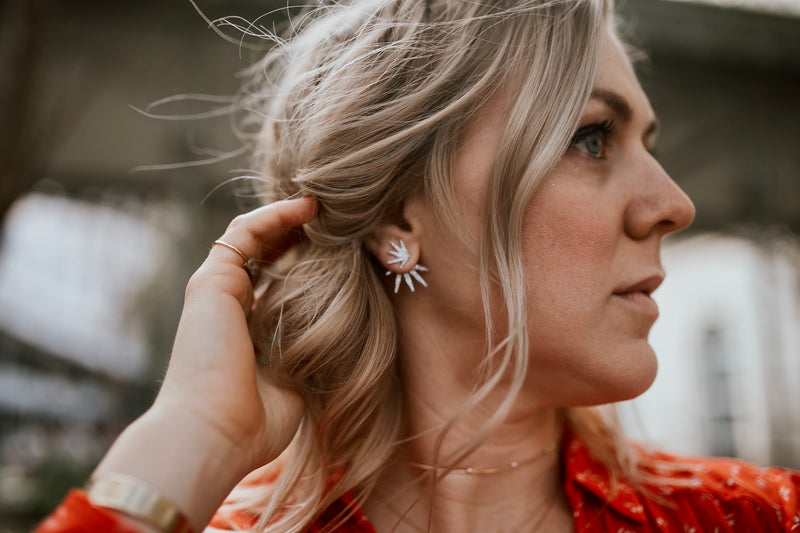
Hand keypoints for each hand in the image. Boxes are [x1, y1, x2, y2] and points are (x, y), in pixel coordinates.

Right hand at [92, 196, 316, 530]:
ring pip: (252, 238)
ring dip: (287, 218)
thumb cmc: (253, 423)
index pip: (273, 286)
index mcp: (244, 332)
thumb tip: (329, 353)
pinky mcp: (212, 280)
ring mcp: (216, 291)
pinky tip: (307, 207)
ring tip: (324, 206)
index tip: (339, 255)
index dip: (304, 266)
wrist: (213, 434)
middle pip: (263, 256)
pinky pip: (245, 233)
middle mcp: (227, 307)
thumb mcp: (293, 389)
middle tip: (335, 223)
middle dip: (298, 236)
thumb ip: (304, 364)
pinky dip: (275, 216)